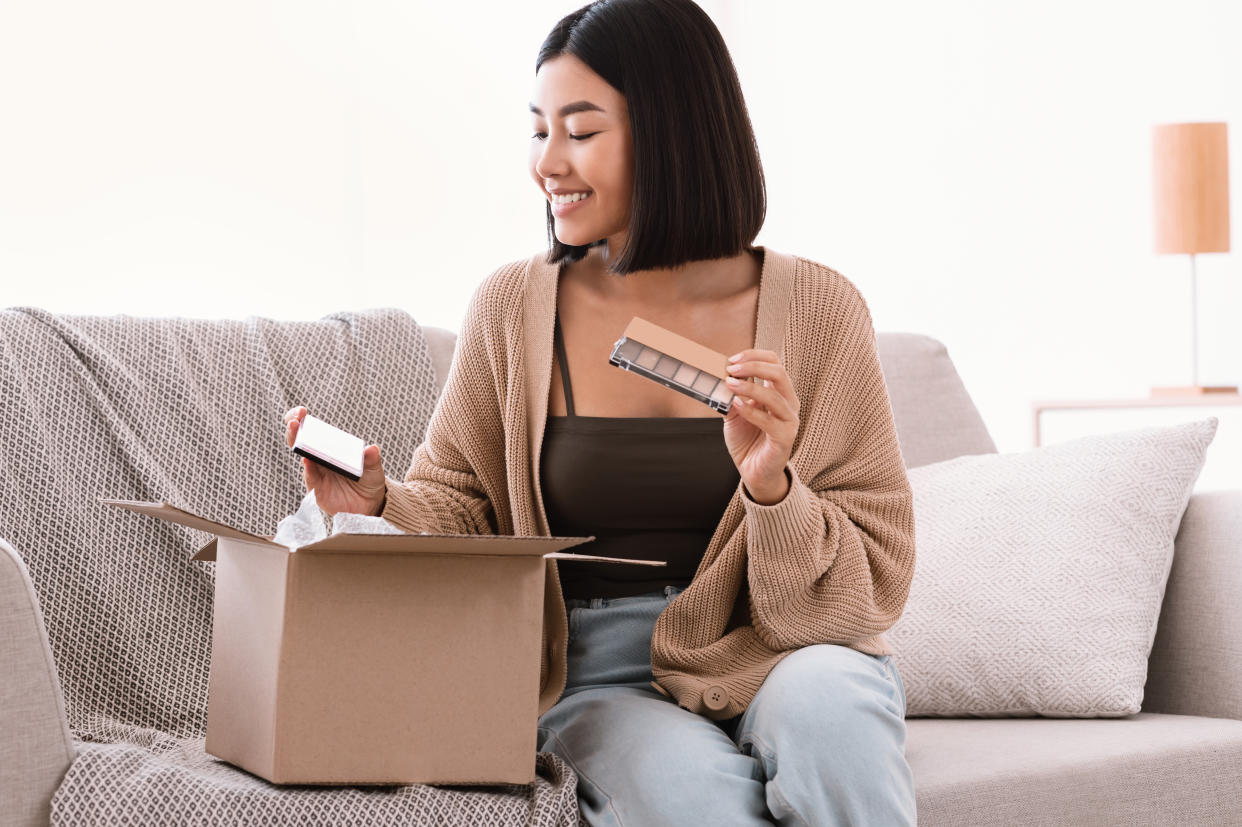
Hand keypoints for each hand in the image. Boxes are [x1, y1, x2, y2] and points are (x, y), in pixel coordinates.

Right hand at [283, 405, 387, 516]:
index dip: (302, 419)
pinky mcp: (317, 489)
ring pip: (303, 457)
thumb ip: (372, 460)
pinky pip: (310, 478)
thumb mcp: (374, 469)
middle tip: (294, 421)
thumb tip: (372, 449)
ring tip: (296, 435)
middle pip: (300, 441)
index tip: (301, 411)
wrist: (369, 506)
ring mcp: (317, 473)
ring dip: (298, 446)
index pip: (311, 430)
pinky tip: (308, 462)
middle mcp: (320, 459)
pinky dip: (309, 470)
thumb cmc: (369, 482)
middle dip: (294, 429)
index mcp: (330, 448)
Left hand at [721, 349, 798, 504]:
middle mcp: (788, 403)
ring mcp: (789, 420)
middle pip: (779, 372)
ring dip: (749, 386)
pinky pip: (769, 421)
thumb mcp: (734, 411)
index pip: (774, 362)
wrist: (753, 470)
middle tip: (731, 368)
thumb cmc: (746, 439)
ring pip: (774, 395)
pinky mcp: (785, 438)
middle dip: (753, 365)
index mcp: (778, 392)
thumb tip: (716, 376)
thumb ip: (730, 395)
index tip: (731, 359)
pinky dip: (751, 411)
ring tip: (729, 384)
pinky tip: (736, 406)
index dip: (754, 356)